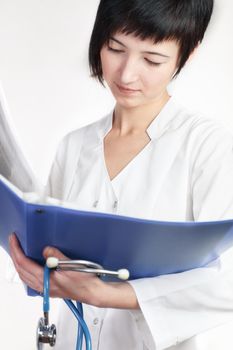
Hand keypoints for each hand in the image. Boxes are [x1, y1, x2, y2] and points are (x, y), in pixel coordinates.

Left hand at [9, 233, 138, 308]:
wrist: (93, 292)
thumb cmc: (85, 282)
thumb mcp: (71, 265)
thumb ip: (56, 257)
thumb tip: (45, 250)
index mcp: (46, 280)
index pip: (24, 264)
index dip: (17, 250)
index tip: (14, 239)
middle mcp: (43, 286)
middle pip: (21, 270)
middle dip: (14, 254)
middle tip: (13, 242)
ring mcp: (46, 288)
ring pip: (24, 276)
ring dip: (18, 263)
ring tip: (18, 252)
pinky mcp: (50, 288)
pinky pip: (31, 279)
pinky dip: (25, 270)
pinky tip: (29, 266)